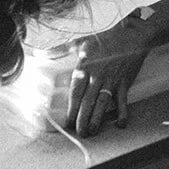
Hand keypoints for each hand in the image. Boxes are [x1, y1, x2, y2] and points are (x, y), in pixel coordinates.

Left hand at [66, 13, 153, 136]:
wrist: (131, 36)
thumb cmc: (104, 40)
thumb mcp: (80, 43)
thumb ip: (58, 50)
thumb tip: (38, 53)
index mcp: (85, 67)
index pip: (76, 91)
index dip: (71, 107)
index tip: (67, 121)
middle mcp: (97, 75)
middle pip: (88, 100)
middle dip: (82, 118)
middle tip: (79, 132)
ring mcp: (112, 79)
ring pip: (103, 102)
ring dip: (97, 118)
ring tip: (91, 131)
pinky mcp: (124, 82)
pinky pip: (123, 100)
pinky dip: (122, 112)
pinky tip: (120, 124)